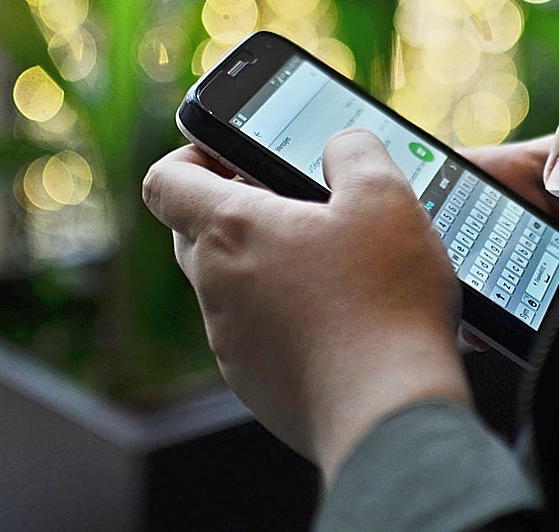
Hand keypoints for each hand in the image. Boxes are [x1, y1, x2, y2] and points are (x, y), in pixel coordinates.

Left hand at [142, 129, 470, 481]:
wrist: (392, 415)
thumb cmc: (386, 301)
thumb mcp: (385, 197)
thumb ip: (355, 151)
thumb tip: (342, 144)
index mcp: (232, 232)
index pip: (166, 181)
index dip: (190, 155)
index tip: (230, 153)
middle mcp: (216, 289)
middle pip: (196, 232)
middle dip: (236, 208)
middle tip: (294, 200)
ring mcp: (232, 345)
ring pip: (229, 286)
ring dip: (266, 265)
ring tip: (332, 260)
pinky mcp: (256, 386)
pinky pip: (257, 334)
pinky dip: (285, 316)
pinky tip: (342, 316)